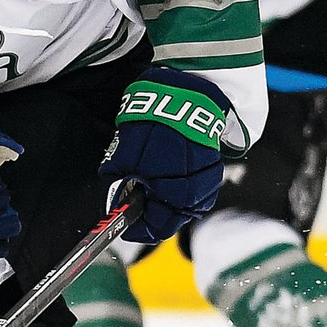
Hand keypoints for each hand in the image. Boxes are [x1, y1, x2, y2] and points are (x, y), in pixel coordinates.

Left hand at [99, 67, 227, 244]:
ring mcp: (207, 182)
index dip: (136, 228)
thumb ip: (117, 188)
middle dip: (152, 211)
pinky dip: (181, 184)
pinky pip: (196, 188)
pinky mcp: (213, 168)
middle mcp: (195, 195)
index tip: (125, 222)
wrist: (184, 96)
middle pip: (171, 220)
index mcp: (174, 197)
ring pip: (185, 205)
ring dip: (167, 198)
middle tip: (136, 196)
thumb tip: (113, 206)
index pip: (154, 230)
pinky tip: (169, 169)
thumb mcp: (122, 159)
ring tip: (152, 180)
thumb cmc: (152, 128)